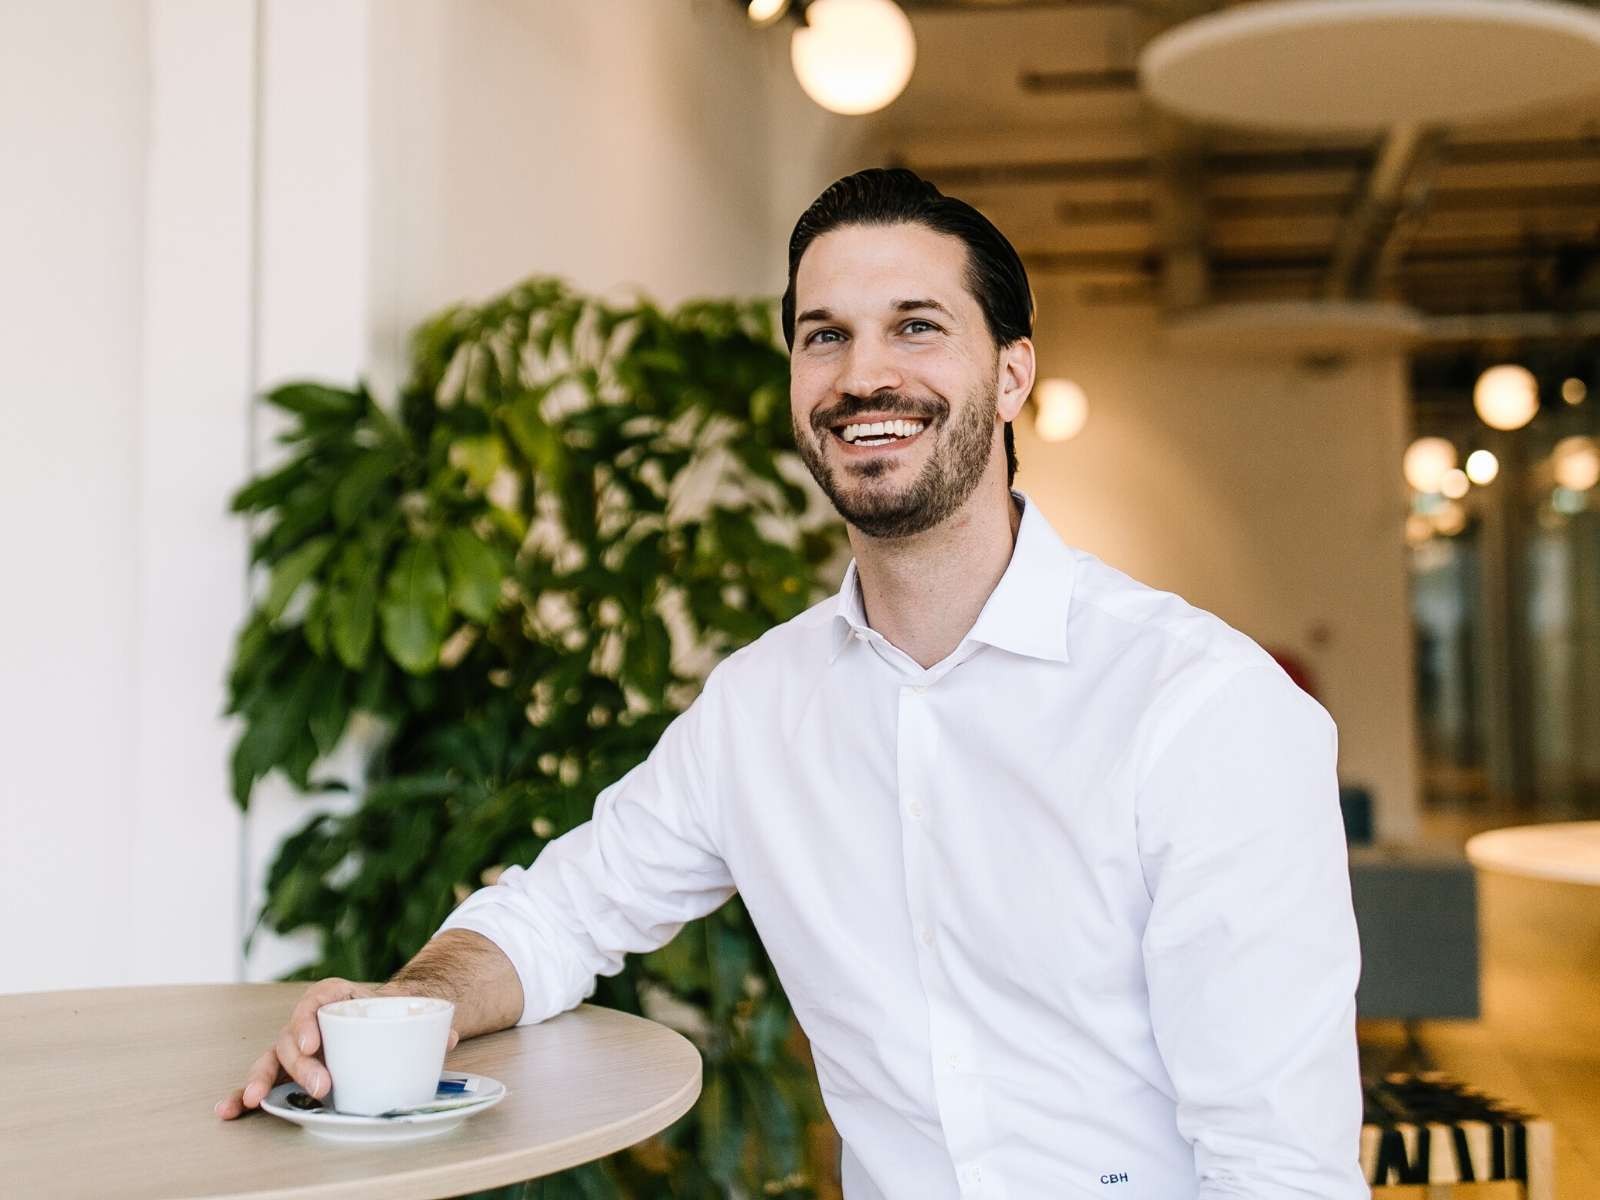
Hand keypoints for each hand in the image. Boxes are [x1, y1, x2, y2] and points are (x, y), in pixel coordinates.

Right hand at [214, 978, 460, 1119]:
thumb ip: (429, 1023)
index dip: (309, 1019)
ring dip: (262, 1078)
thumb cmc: (395, 1013)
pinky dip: (246, 1092)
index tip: (313, 1042)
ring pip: (274, 1057)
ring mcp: (299, 1043)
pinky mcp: (292, 1068)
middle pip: (294, 1034)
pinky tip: (230, 1110)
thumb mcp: (411, 1012)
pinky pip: (267, 1079)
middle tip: (320, 1087)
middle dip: (300, 1063)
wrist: (389, 1016)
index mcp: (339, 996)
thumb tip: (448, 1037)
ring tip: (253, 1100)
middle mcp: (312, 1018)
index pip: (318, 998)